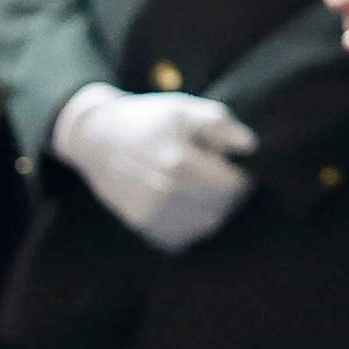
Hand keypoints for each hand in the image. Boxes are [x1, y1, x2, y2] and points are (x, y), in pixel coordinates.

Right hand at [52, 87, 258, 252]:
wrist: (98, 138)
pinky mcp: (141, 225)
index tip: (237, 170)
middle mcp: (165, 192)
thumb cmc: (149, 119)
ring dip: (213, 212)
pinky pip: (182, 238)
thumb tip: (251, 146)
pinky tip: (188, 205)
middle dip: (231, 197)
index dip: (243, 180)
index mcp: (179, 161)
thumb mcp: (185, 110)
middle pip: (222, 210)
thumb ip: (221, 126)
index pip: (233, 188)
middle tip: (224, 181)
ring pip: (205, 227)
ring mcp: (150, 212)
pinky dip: (192, 226)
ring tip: (206, 191)